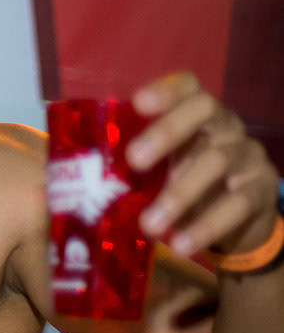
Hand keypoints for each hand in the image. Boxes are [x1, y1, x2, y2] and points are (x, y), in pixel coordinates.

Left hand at [128, 72, 280, 257]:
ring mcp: (247, 156)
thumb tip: (72, 182)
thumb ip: (132, 166)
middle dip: (166, 131)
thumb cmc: (187, 182)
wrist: (240, 220)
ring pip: (217, 161)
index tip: (138, 102)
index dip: (166, 90)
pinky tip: (181, 244)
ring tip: (149, 225)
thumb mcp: (163, 168)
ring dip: (179, 194)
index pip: (187, 87)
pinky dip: (206, 226)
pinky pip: (237, 205)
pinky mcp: (262, 191)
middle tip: (134, 160)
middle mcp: (225, 127)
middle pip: (203, 110)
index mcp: (196, 116)